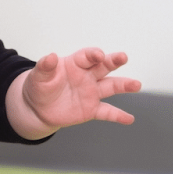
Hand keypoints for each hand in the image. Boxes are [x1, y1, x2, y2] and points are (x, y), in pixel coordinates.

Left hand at [8, 48, 141, 138]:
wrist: (37, 108)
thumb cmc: (39, 87)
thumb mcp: (38, 76)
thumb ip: (45, 66)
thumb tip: (51, 56)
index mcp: (75, 64)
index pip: (87, 56)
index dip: (93, 54)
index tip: (98, 55)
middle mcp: (87, 76)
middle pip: (104, 66)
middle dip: (113, 61)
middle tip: (122, 57)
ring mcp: (91, 92)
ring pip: (111, 86)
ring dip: (124, 85)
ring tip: (136, 84)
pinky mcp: (92, 109)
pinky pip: (107, 112)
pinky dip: (118, 116)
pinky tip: (129, 119)